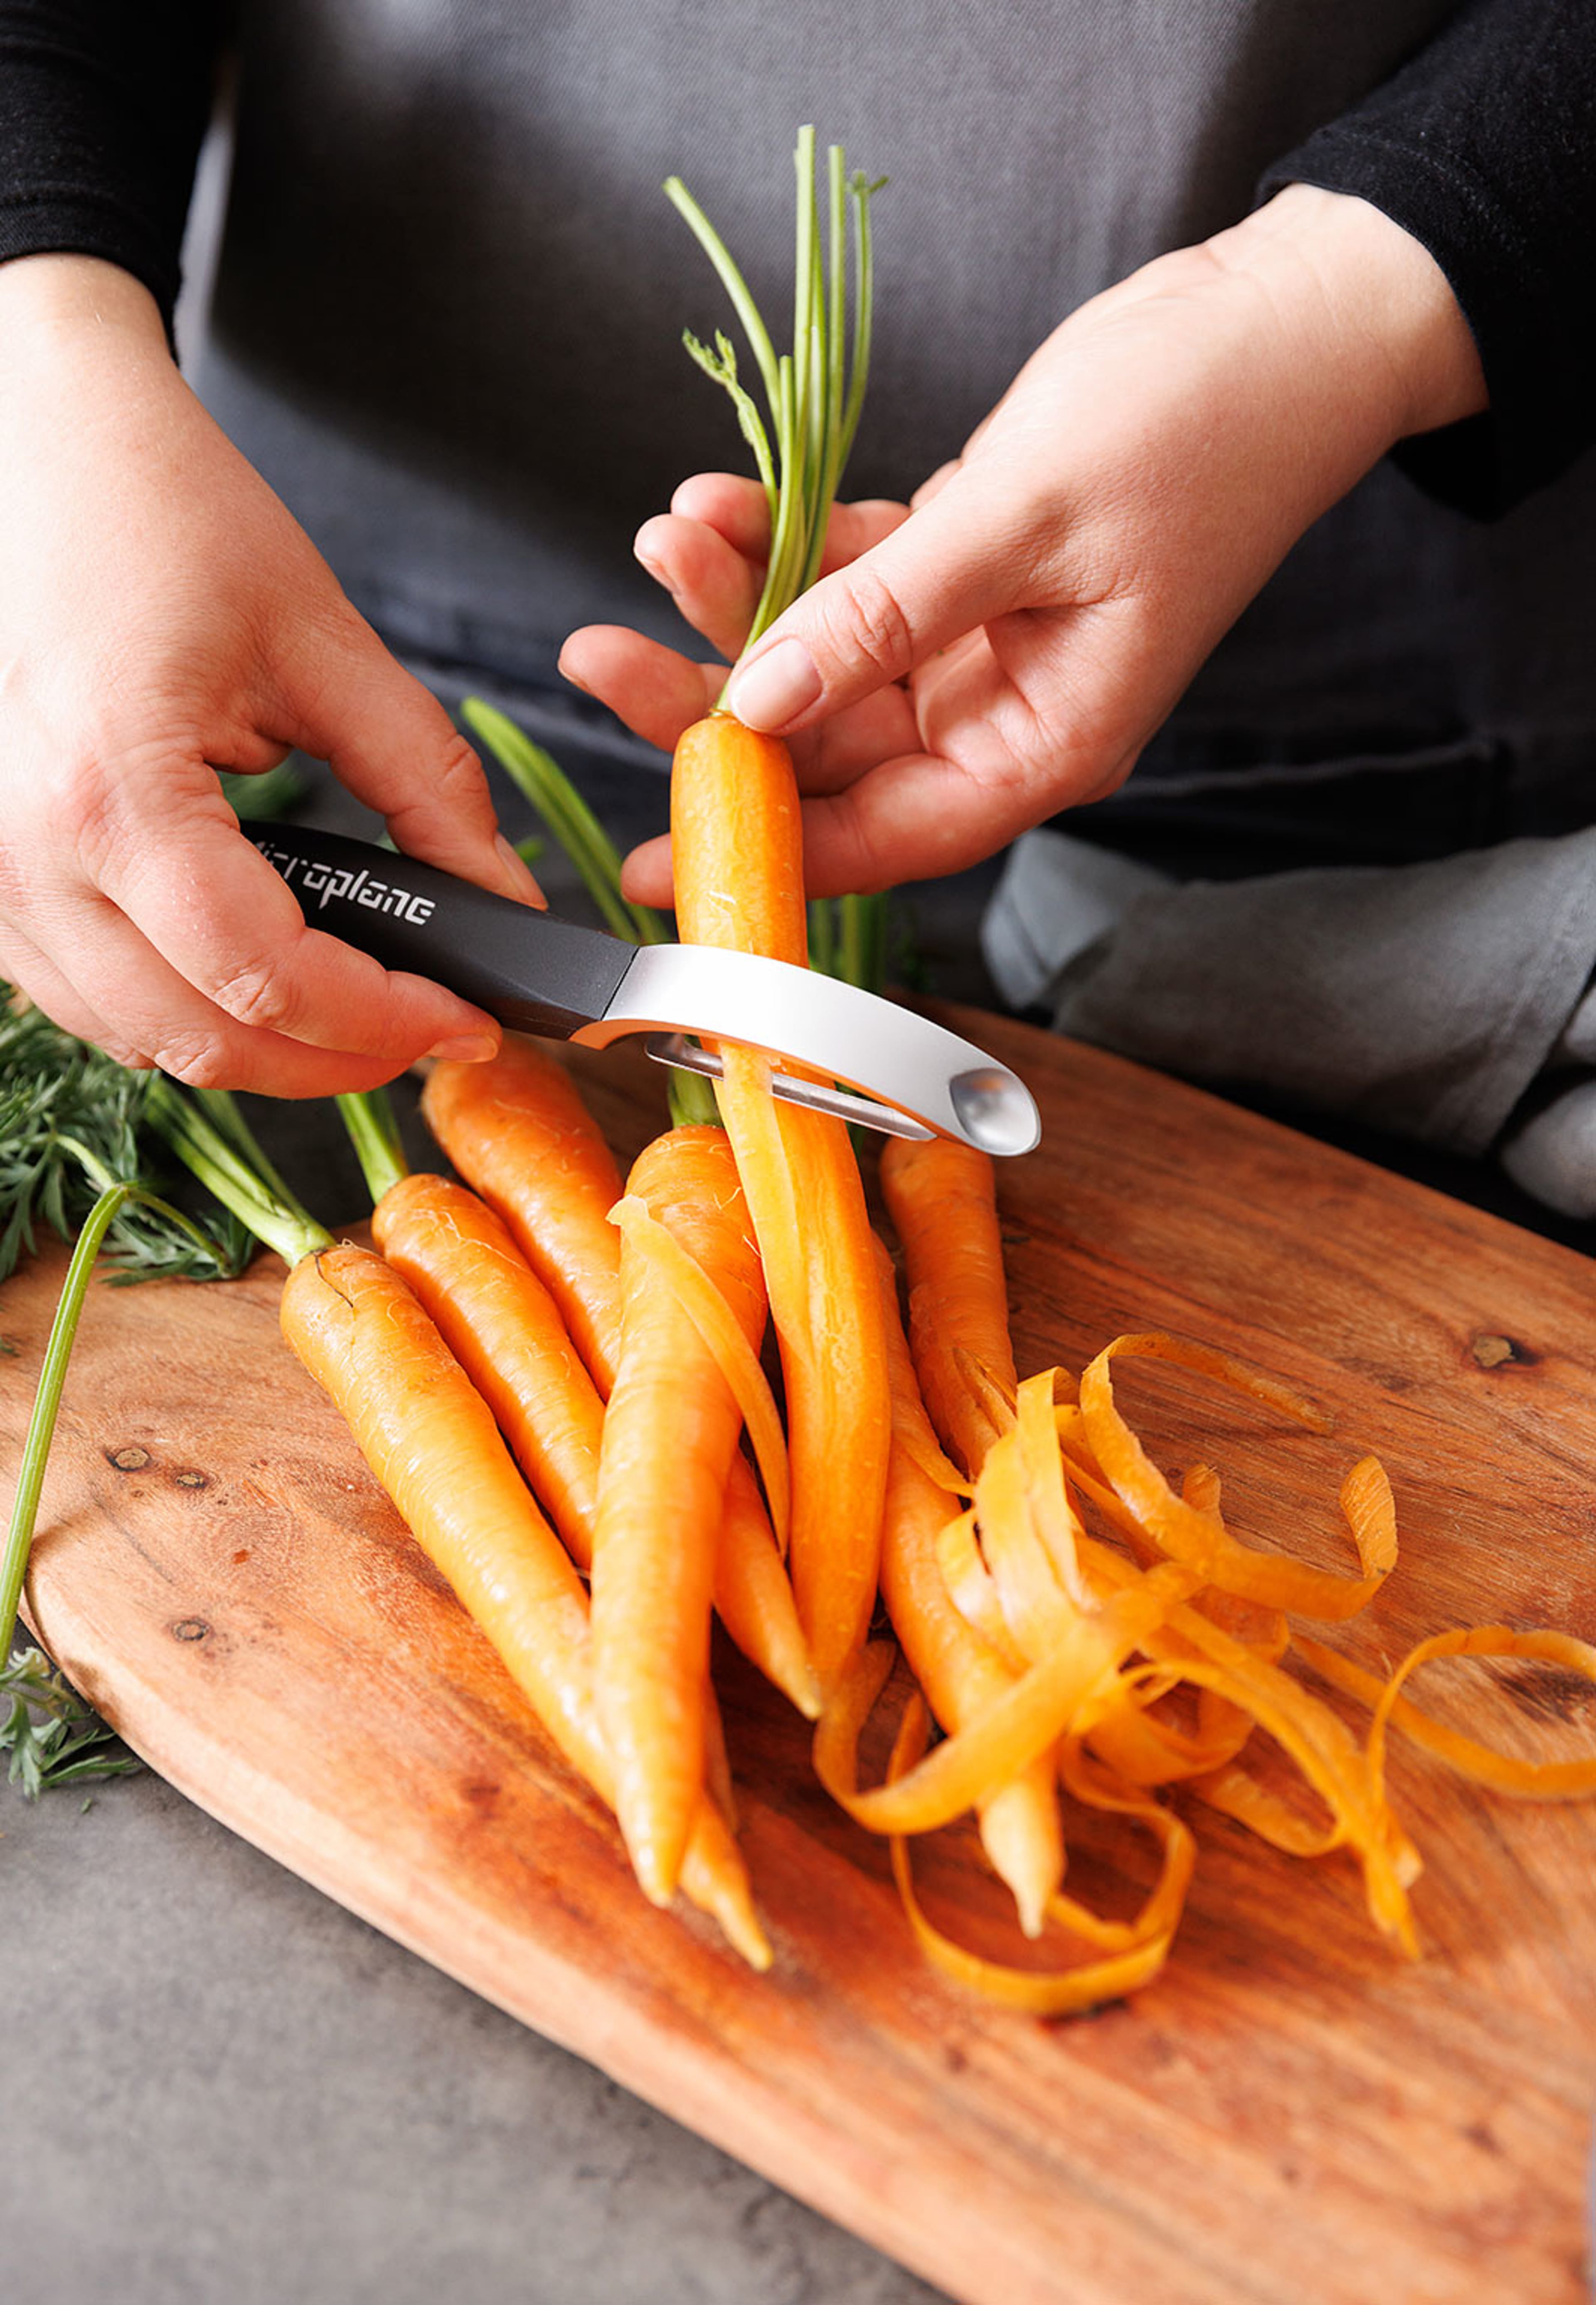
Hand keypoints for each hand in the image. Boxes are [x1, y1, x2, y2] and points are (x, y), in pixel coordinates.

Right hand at [0, 255, 542, 1095]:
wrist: (39, 444)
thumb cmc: (163, 516)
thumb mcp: (324, 644)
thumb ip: (426, 786)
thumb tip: (504, 901)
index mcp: (111, 791)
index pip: (266, 978)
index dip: (385, 1022)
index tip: (469, 1023)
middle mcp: (26, 855)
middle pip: (202, 1040)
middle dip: (336, 1059)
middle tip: (431, 1033)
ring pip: (139, 1041)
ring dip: (260, 1051)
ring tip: (359, 1013)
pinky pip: (87, 1000)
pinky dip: (182, 1012)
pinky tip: (256, 978)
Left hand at [562, 186, 1485, 901]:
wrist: (1290, 317)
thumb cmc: (1202, 421)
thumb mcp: (1027, 521)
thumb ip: (887, 614)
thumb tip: (766, 699)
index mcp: (1045, 744)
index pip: (885, 833)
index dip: (766, 844)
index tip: (654, 851)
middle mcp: (1004, 713)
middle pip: (830, 748)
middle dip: (713, 700)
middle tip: (604, 656)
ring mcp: (980, 643)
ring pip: (824, 658)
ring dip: (738, 601)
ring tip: (668, 537)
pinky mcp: (963, 568)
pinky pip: (849, 577)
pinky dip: (787, 543)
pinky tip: (720, 504)